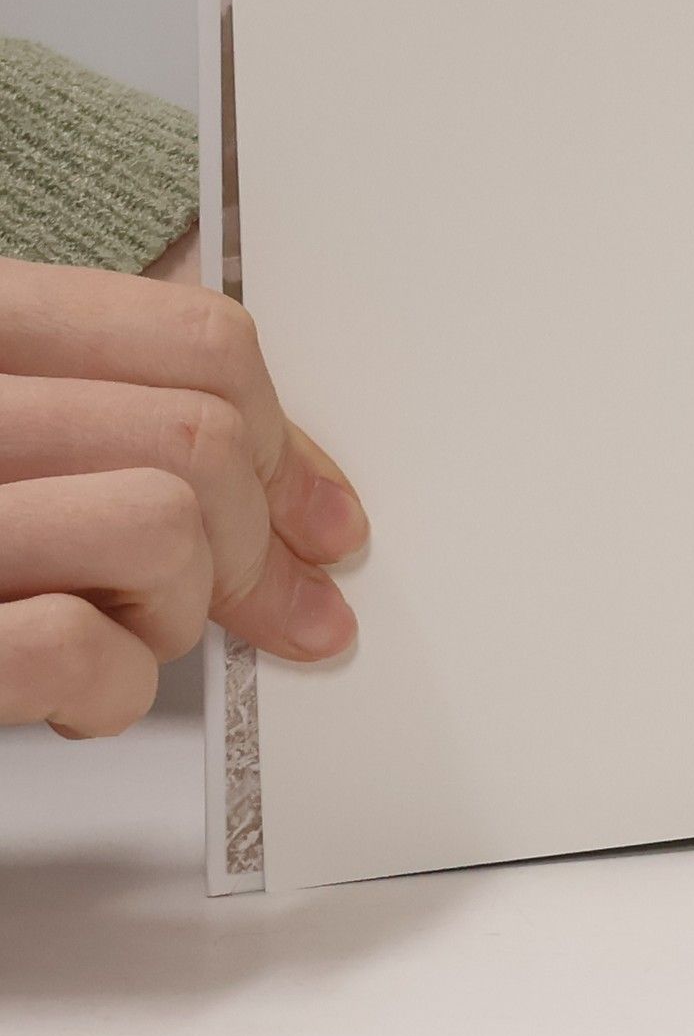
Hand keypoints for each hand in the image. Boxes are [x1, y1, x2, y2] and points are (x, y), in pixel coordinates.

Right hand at [0, 253, 366, 737]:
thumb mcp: (16, 440)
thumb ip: (125, 434)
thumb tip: (305, 497)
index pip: (196, 339)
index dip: (288, 440)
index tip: (321, 519)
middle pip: (199, 436)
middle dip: (248, 542)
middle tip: (234, 601)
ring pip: (164, 525)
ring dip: (174, 612)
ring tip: (114, 636)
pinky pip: (78, 646)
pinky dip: (108, 690)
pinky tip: (69, 696)